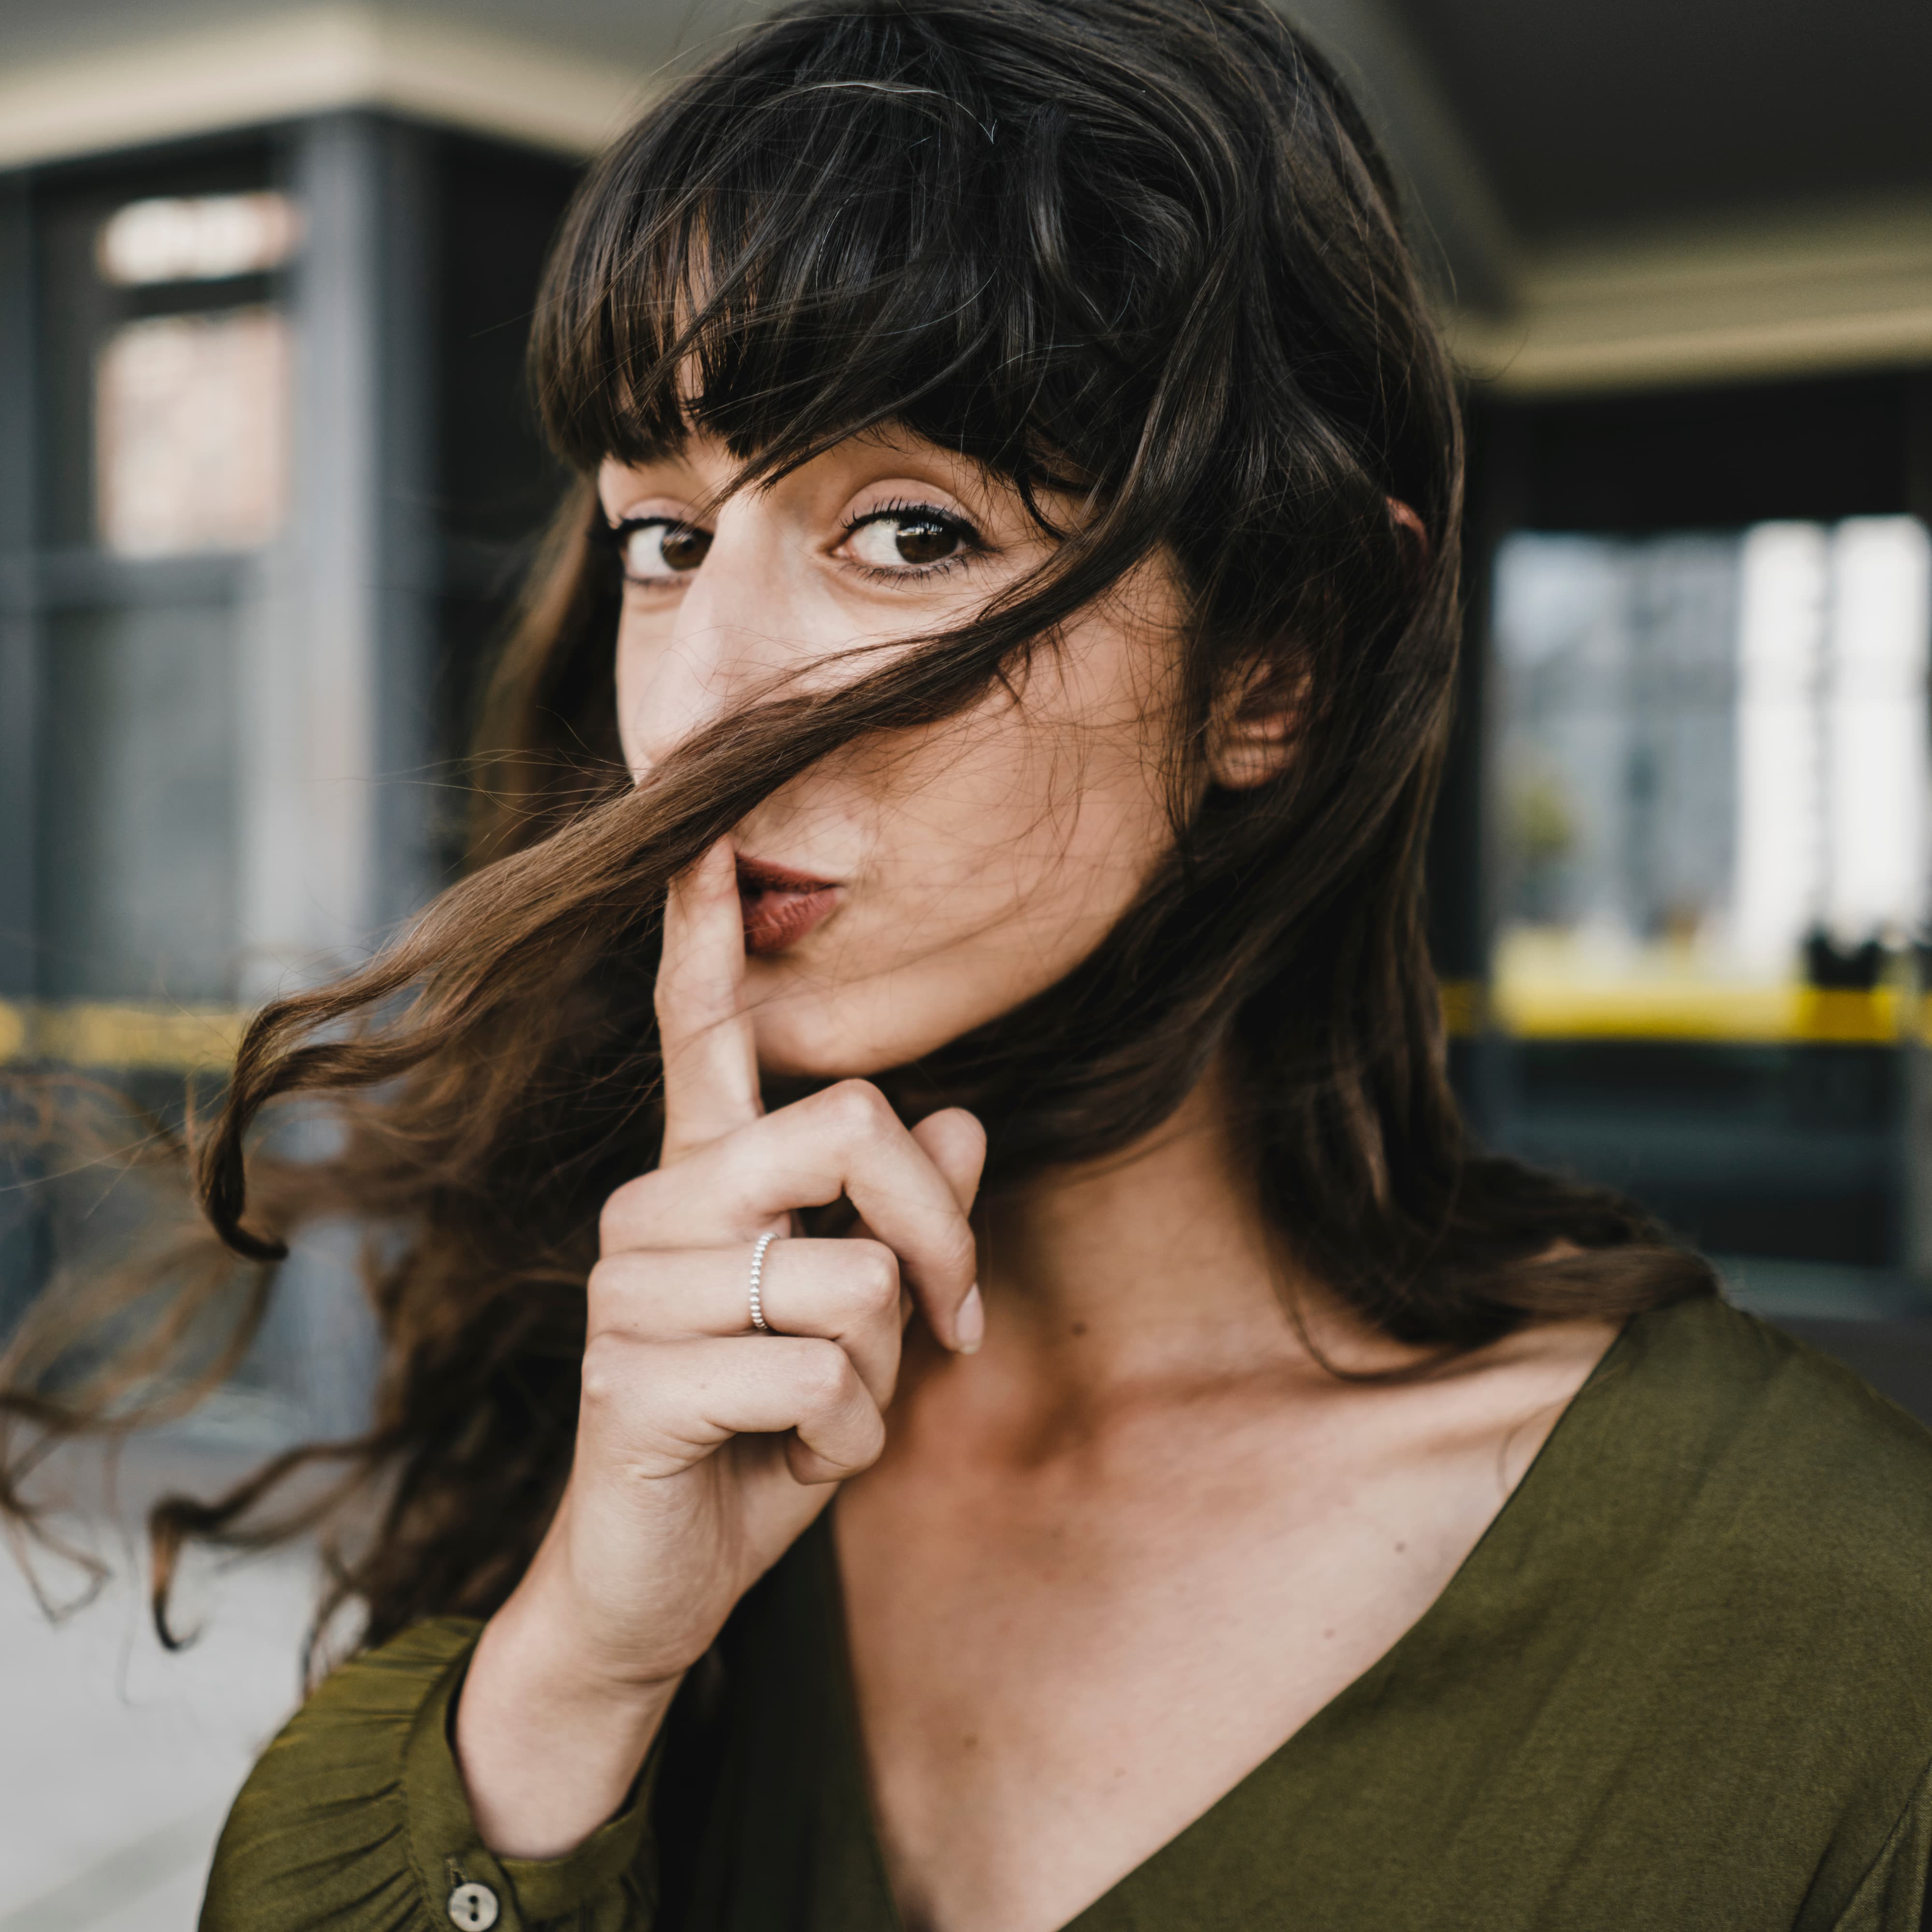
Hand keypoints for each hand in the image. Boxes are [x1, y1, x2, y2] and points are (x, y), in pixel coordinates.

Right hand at [454, 840, 985, 1856]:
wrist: (660, 1586)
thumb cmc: (761, 1439)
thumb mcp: (855, 1331)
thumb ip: (894, 1227)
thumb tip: (965, 1121)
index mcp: (702, 1184)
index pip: (701, 1041)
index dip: (704, 942)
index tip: (709, 841)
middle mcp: (655, 1211)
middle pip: (849, 1127)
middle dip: (938, 1232)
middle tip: (953, 1322)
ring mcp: (635, 1291)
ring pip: (851, 1278)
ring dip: (881, 1377)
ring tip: (822, 1414)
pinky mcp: (637, 1380)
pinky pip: (820, 1379)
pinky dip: (845, 1441)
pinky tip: (789, 1461)